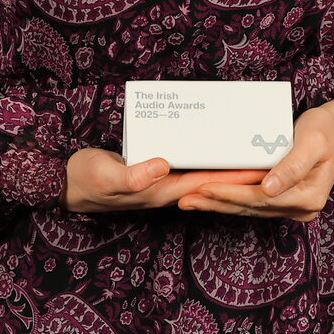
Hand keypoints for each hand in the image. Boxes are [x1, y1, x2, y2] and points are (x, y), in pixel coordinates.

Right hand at [59, 148, 267, 214]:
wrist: (64, 183)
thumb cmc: (85, 180)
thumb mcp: (105, 176)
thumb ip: (132, 175)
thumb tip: (162, 166)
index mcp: (160, 191)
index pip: (207, 183)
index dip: (235, 175)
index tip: (262, 167)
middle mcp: (166, 188)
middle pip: (211, 180)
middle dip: (238, 170)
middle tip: (268, 154)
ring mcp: (160, 181)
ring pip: (201, 172)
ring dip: (224, 163)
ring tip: (249, 147)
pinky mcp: (152, 171)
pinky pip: (186, 164)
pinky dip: (203, 155)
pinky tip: (212, 143)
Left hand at [176, 94, 333, 221]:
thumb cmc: (325, 129)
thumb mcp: (312, 141)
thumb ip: (292, 166)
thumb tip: (269, 190)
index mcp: (309, 197)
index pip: (260, 199)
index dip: (230, 194)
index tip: (204, 188)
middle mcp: (301, 208)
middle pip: (250, 207)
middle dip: (216, 203)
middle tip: (185, 199)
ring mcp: (292, 207)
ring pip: (248, 208)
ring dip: (218, 204)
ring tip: (189, 200)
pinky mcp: (284, 201)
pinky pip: (252, 202)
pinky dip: (230, 199)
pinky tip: (209, 196)